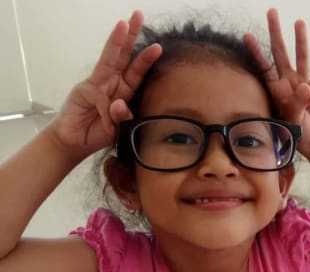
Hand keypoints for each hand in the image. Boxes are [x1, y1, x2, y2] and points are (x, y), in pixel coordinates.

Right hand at [48, 11, 160, 159]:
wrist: (75, 142)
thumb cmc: (99, 133)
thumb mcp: (118, 129)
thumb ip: (122, 118)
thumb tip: (120, 105)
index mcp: (123, 91)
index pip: (136, 71)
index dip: (145, 58)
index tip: (157, 46)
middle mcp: (111, 83)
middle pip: (122, 56)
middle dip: (130, 35)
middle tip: (138, 16)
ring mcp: (96, 84)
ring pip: (109, 61)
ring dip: (116, 42)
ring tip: (123, 25)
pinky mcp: (84, 91)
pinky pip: (101, 98)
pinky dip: (107, 113)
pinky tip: (108, 125)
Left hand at [244, 9, 309, 158]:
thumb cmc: (300, 133)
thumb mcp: (293, 122)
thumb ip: (298, 104)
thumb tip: (306, 86)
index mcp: (276, 90)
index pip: (264, 68)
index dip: (257, 53)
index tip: (247, 38)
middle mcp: (288, 82)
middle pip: (280, 53)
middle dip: (275, 33)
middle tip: (271, 13)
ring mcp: (303, 82)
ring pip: (301, 56)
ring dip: (300, 39)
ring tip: (298, 22)